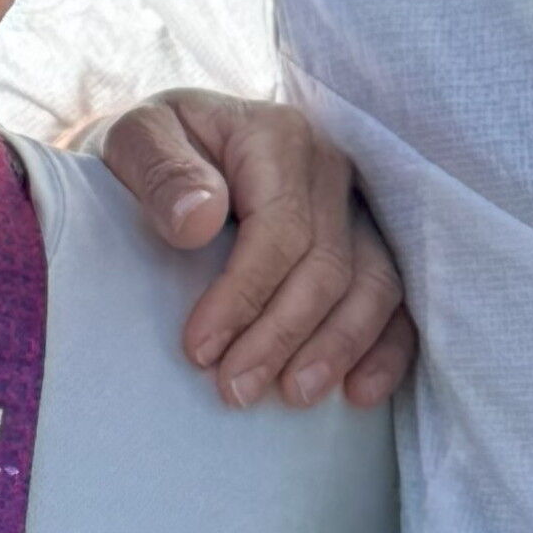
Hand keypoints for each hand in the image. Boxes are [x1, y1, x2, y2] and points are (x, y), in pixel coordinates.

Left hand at [98, 87, 415, 409]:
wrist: (168, 158)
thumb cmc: (152, 153)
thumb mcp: (135, 141)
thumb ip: (160, 171)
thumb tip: (199, 220)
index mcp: (277, 137)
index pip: (279, 227)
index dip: (245, 294)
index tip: (199, 349)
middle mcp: (330, 169)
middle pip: (326, 263)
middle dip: (283, 334)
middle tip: (235, 390)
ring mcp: (358, 209)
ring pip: (376, 285)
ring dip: (338, 347)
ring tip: (293, 395)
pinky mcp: (370, 246)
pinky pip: (398, 302)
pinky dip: (387, 350)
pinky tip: (359, 393)